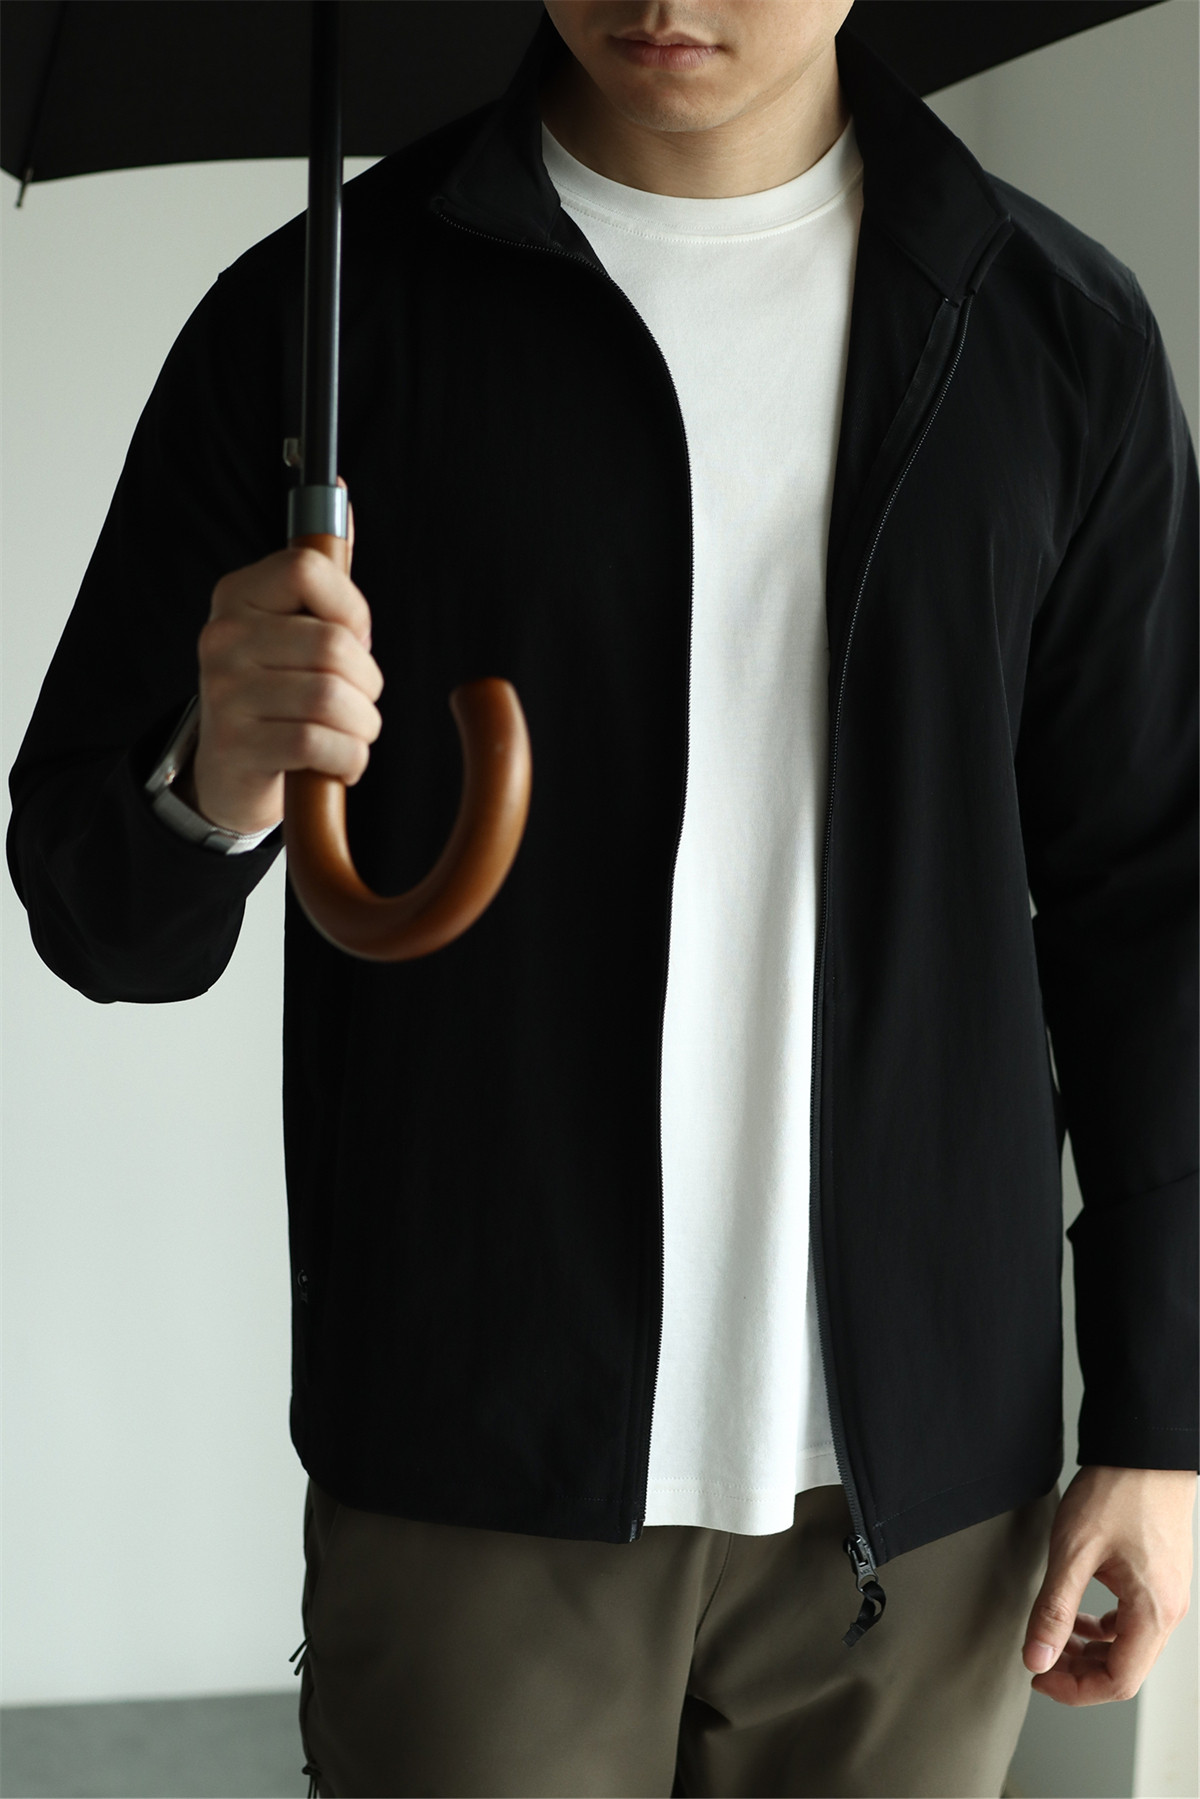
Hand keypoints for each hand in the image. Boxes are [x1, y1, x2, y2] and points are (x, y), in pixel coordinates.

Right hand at [187, 479, 383, 834]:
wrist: (228, 771)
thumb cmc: (275, 691)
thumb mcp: (290, 626)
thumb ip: (319, 571)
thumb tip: (338, 496)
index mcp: (238, 595)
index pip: (308, 568)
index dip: (353, 608)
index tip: (357, 638)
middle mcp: (223, 636)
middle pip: (334, 646)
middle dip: (368, 682)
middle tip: (360, 699)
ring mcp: (225, 691)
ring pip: (332, 698)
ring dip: (363, 724)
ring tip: (353, 731)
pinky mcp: (238, 744)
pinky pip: (319, 743)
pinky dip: (348, 758)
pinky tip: (340, 760)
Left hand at [1022, 1464, 1195, 1704]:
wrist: (1144, 1448)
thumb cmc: (1117, 1491)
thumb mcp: (1073, 1552)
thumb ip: (1054, 1610)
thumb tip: (1036, 1658)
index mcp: (1153, 1612)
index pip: (1119, 1683)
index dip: (1075, 1689)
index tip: (1039, 1677)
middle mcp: (1169, 1610)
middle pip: (1125, 1669)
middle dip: (1079, 1671)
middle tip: (1040, 1658)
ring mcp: (1168, 1594)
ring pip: (1130, 1646)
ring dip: (1091, 1650)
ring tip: (1054, 1636)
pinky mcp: (1161, 1578)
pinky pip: (1134, 1621)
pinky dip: (1105, 1628)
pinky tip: (1079, 1612)